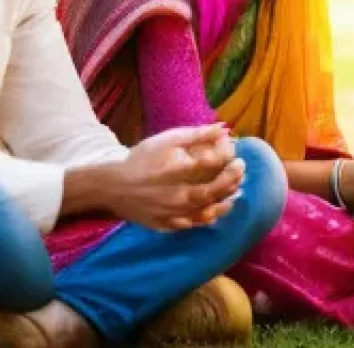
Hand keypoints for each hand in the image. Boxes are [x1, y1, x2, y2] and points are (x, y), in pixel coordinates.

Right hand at [110, 124, 244, 230]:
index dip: (227, 155)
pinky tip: (218, 207)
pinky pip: (193, 224)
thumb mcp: (168, 139)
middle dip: (232, 179)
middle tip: (241, 167)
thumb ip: (197, 134)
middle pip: (212, 190)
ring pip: (206, 211)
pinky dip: (209, 216)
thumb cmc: (143, 158)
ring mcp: (170, 213)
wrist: (112, 186)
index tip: (233, 149)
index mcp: (175, 169)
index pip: (211, 163)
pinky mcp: (166, 225)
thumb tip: (224, 128)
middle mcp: (174, 194)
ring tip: (236, 189)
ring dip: (226, 199)